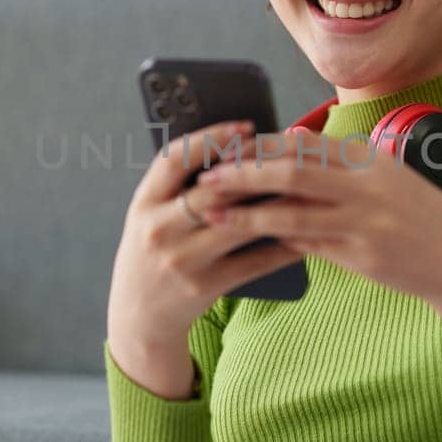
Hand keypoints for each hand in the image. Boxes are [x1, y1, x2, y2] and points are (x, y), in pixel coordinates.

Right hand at [106, 120, 304, 352]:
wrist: (138, 315)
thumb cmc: (155, 252)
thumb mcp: (153, 216)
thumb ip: (180, 187)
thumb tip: (237, 150)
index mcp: (143, 203)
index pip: (173, 159)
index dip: (210, 139)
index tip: (244, 126)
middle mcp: (158, 230)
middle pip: (212, 190)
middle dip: (254, 171)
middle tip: (288, 154)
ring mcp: (181, 261)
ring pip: (238, 225)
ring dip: (275, 206)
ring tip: (304, 189)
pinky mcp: (203, 288)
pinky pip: (252, 262)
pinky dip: (280, 248)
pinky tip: (302, 235)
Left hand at [194, 127, 441, 311]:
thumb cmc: (415, 216)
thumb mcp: (381, 176)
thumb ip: (334, 161)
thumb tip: (291, 138)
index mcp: (368, 158)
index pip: (302, 144)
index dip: (259, 147)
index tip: (225, 150)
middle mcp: (367, 183)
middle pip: (292, 170)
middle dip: (245, 172)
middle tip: (208, 178)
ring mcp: (366, 219)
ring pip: (294, 210)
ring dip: (248, 212)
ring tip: (215, 214)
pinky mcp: (365, 254)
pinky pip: (310, 244)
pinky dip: (278, 238)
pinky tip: (251, 239)